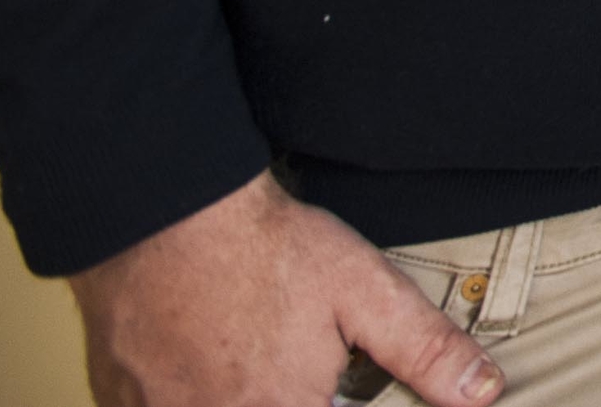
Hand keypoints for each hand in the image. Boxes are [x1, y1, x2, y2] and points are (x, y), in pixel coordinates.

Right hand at [71, 170, 500, 406]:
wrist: (162, 213)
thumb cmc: (264, 250)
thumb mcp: (365, 291)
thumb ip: (423, 350)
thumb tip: (481, 392)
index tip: (333, 388)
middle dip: (292, 398)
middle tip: (295, 368)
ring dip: (239, 397)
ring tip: (250, 363)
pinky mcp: (119, 403)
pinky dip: (186, 399)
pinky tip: (203, 370)